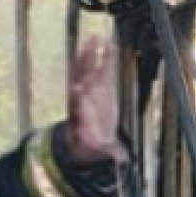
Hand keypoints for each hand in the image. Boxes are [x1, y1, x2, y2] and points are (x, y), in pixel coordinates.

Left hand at [67, 36, 123, 163]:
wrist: (86, 140)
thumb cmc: (91, 146)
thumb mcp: (98, 153)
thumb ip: (108, 153)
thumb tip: (117, 157)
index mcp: (80, 119)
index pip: (78, 108)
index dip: (79, 99)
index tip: (78, 89)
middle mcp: (80, 103)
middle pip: (79, 84)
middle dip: (83, 70)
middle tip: (86, 51)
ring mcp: (87, 91)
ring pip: (85, 71)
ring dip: (88, 55)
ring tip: (93, 39)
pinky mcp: (97, 86)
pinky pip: (99, 68)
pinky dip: (103, 56)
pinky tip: (108, 42)